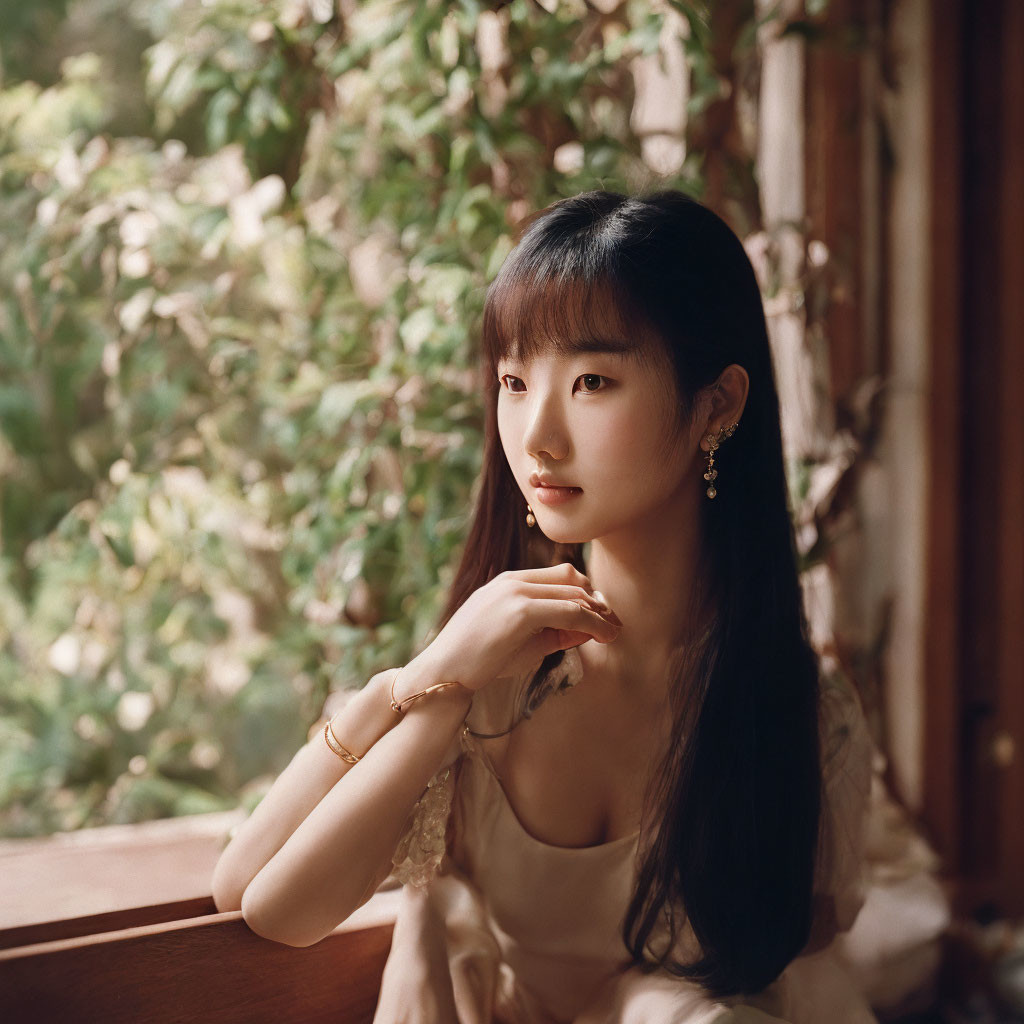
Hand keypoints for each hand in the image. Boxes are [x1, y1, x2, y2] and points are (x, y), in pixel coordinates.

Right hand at [408, 563, 620, 693]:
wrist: (443, 672)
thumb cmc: (478, 661)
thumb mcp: (522, 642)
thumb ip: (554, 632)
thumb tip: (589, 630)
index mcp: (508, 582)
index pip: (560, 576)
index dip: (586, 595)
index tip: (602, 616)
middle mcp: (512, 580)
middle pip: (571, 579)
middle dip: (597, 602)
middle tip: (614, 625)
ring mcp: (515, 592)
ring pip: (573, 594)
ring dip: (599, 613)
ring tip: (614, 633)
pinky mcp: (520, 610)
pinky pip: (569, 611)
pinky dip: (592, 622)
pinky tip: (604, 636)